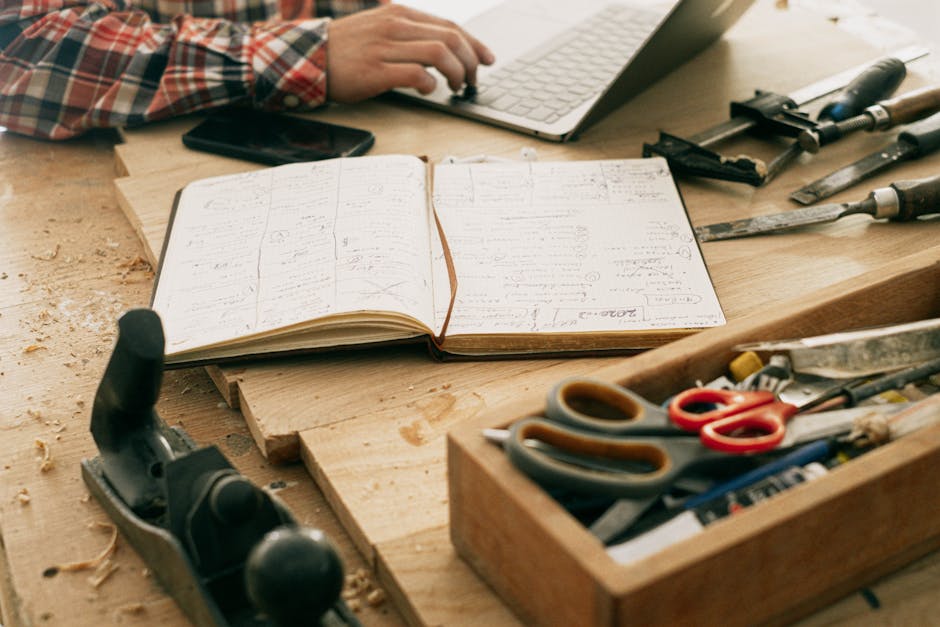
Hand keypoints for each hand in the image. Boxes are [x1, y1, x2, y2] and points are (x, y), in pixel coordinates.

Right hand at [326, 4, 494, 102]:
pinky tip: (428, 91)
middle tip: (472, 79)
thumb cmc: (345, 49)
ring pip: (440, 54)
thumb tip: (443, 50)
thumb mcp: (379, 28)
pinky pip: (417, 75)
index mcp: (400, 14)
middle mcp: (396, 26)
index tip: (486, 59)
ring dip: (456, 73)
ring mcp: (386, 47)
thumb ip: (409, 34)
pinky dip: (430, 85)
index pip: (450, 25)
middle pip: (451, 38)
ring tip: (455, 87)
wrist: (308, 58)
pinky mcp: (376, 70)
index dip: (474, 44)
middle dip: (470, 62)